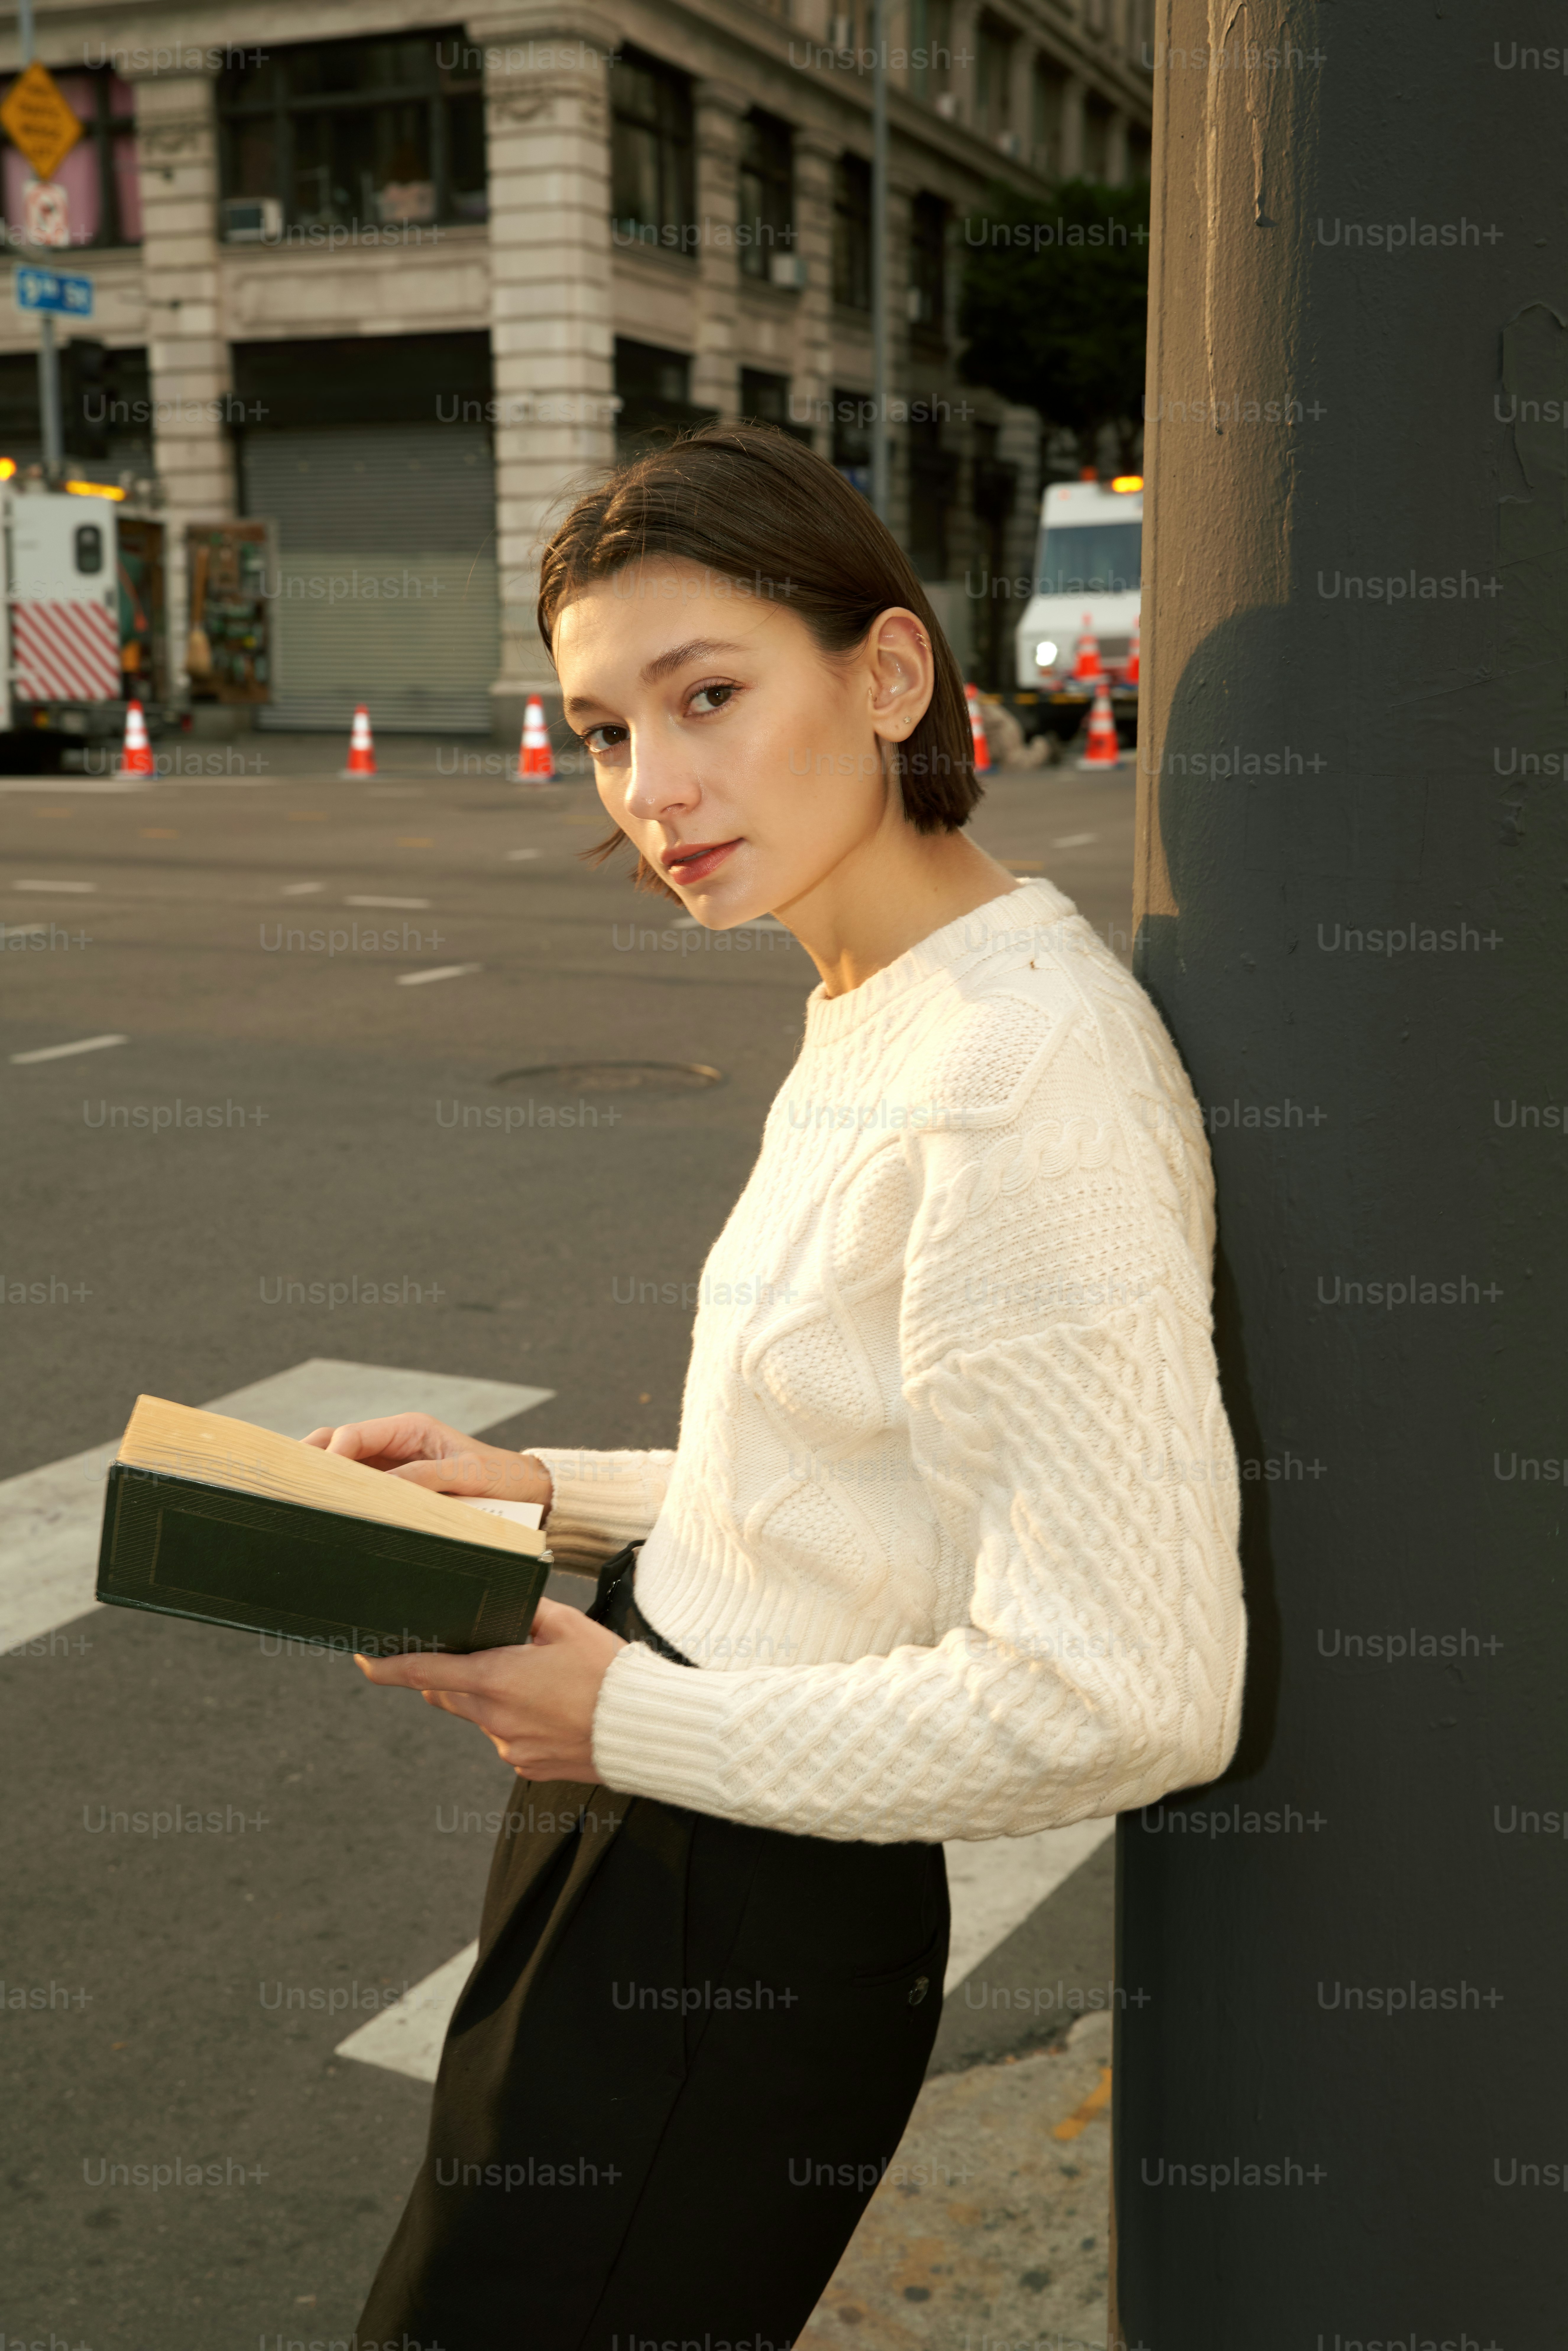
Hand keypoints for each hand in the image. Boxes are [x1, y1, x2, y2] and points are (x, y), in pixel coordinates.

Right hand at [302, 1412, 552, 1514]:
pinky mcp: (395, 1486)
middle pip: (339, 1445)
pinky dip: (342, 1496)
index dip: (331, 1454)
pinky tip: (328, 1514)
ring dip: (323, 1480)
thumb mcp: (464, 1475)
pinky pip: (360, 1488)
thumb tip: (380, 1490)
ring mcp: (392, 1465)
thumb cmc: (499, 1477)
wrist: (526, 1492)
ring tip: (299, 1502)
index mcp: (409, 1429)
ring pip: (343, 1467)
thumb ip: (423, 1478)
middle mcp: (395, 1443)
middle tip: (290, 1488)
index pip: (354, 1435)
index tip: (318, 1479)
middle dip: (313, 1462)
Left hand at [353, 1599, 626, 1782]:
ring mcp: (509, 1747)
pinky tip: (550, 1710)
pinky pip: (505, 1737)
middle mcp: (494, 1718)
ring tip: (537, 1682)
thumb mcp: (568, 1626)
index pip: (425, 1672)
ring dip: (490, 1696)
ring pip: (479, 1715)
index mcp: (497, 1678)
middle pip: (447, 1693)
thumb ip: (527, 1613)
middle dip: (446, 1674)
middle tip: (465, 1653)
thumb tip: (506, 1606)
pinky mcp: (526, 1767)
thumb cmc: (609, 1672)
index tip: (364, 1660)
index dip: (388, 1666)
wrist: (645, 1730)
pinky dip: (516, 1720)